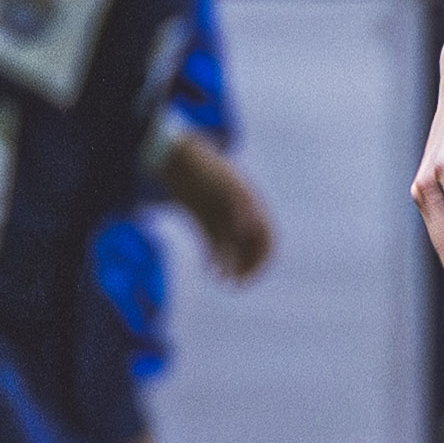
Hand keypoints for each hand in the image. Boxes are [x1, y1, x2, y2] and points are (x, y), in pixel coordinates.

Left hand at [168, 138, 274, 282]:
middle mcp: (240, 212)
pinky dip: (214, 258)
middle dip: (247, 267)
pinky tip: (208, 269)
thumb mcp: (223, 181)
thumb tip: (249, 226)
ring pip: (232, 248)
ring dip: (230, 265)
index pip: (267, 238)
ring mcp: (222, 217)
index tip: (251, 275)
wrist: (176, 157)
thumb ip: (238, 201)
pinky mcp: (205, 220)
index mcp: (252, 203)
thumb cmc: (202, 166)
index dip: (263, 258)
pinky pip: (214, 243)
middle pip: (251, 246)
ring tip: (220, 280)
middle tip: (236, 285)